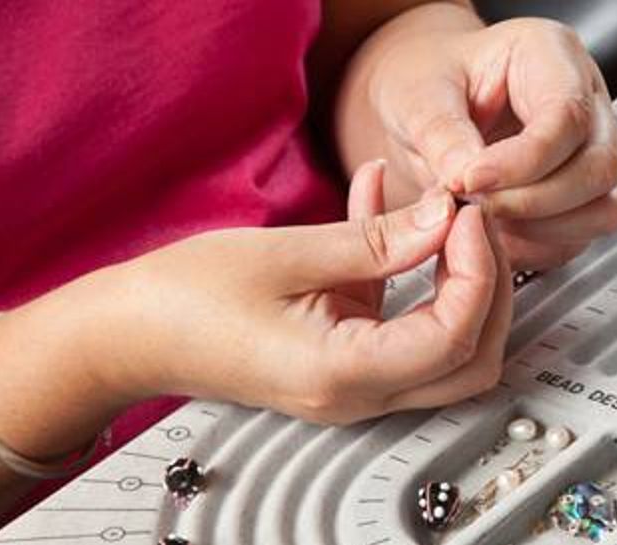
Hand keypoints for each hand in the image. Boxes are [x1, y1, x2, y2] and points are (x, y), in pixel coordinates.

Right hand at [75, 161, 512, 423]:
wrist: (127, 334)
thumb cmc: (182, 302)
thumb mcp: (287, 254)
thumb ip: (374, 240)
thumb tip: (442, 219)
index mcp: (344, 373)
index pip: (455, 336)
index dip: (478, 271)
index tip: (465, 218)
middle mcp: (357, 391)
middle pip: (470, 357)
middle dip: (489, 286)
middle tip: (470, 223)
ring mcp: (353, 380)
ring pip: (447, 345)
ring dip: (458, 281)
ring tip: (441, 216)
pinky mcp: (342, 356)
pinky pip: (397, 319)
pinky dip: (406, 270)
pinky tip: (384, 204)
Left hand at [337, 8, 616, 269]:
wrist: (421, 106)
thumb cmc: (425, 80)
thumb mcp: (417, 94)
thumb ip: (443, 135)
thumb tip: (465, 180)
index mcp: (550, 55)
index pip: (567, 115)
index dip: (523, 161)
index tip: (472, 182)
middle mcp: (583, 102)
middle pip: (598, 166)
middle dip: (535, 202)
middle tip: (475, 207)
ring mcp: (587, 152)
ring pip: (602, 208)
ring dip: (541, 229)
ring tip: (481, 220)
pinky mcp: (578, 198)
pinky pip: (579, 236)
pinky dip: (535, 246)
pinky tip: (493, 233)